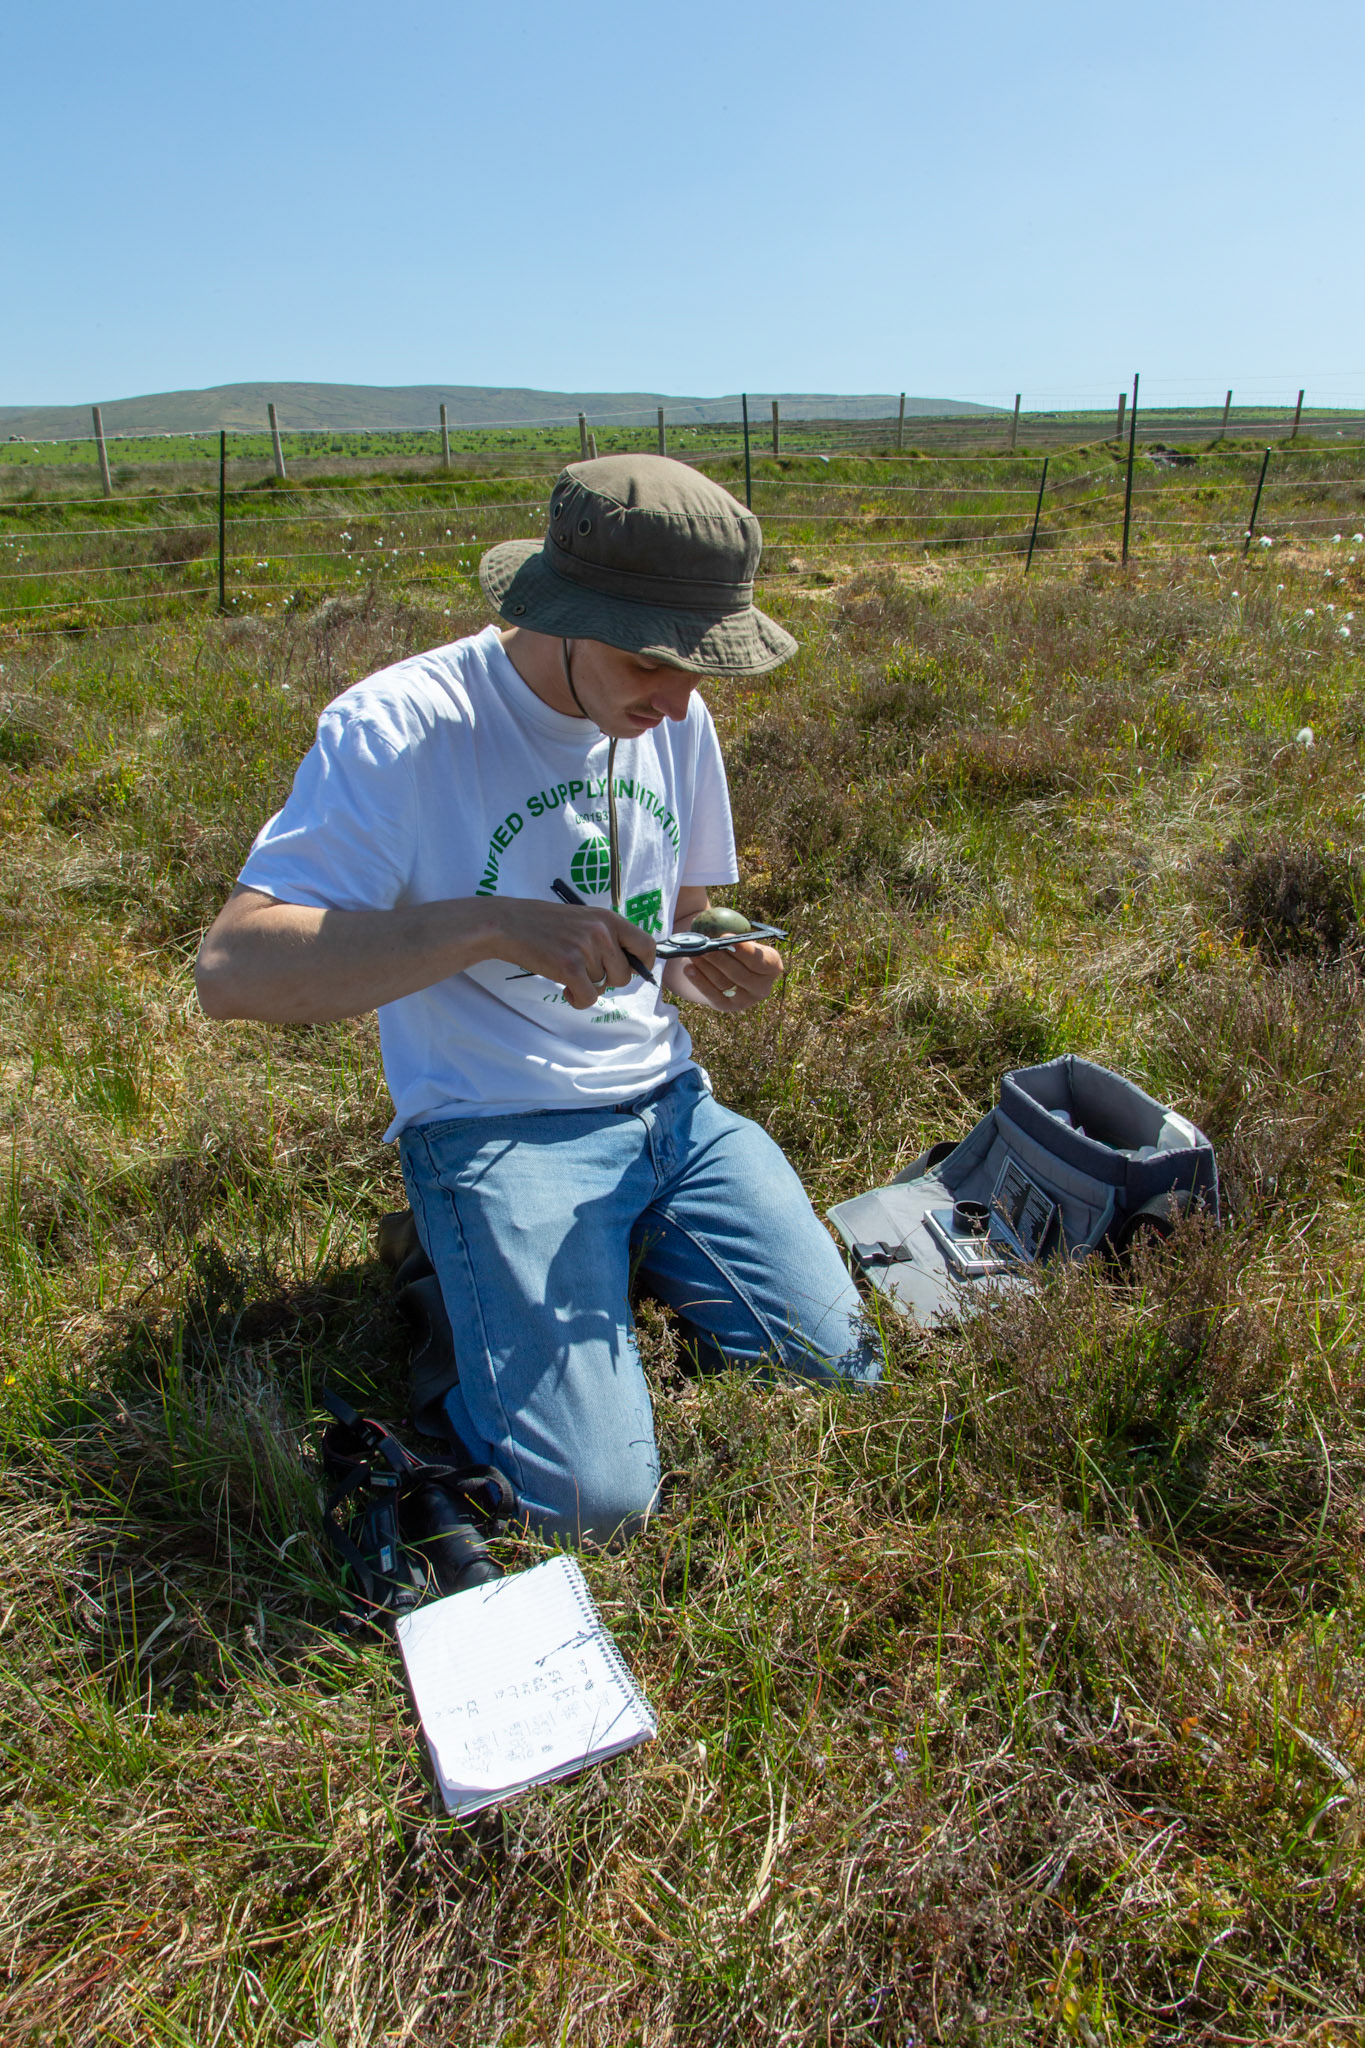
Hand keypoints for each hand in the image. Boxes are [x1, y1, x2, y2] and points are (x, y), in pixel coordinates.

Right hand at [491, 897, 656, 1009]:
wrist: (508, 924)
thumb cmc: (544, 923)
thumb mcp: (583, 919)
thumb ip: (607, 937)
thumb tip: (629, 967)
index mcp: (608, 918)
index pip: (647, 945)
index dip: (643, 964)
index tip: (632, 971)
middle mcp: (602, 932)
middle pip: (624, 975)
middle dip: (608, 981)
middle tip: (587, 972)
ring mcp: (586, 949)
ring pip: (603, 987)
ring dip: (587, 986)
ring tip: (567, 971)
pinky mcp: (569, 966)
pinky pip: (588, 998)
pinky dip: (577, 1000)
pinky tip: (566, 989)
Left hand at [669, 938, 783, 1012]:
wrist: (728, 968)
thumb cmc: (736, 947)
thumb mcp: (741, 938)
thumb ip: (734, 936)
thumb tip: (717, 931)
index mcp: (772, 966)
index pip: (760, 960)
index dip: (744, 950)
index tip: (725, 937)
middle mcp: (763, 987)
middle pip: (740, 974)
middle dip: (720, 959)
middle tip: (704, 946)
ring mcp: (746, 1000)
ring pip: (723, 982)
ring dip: (706, 967)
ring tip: (693, 953)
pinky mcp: (728, 1006)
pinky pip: (712, 995)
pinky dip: (699, 981)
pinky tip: (689, 969)